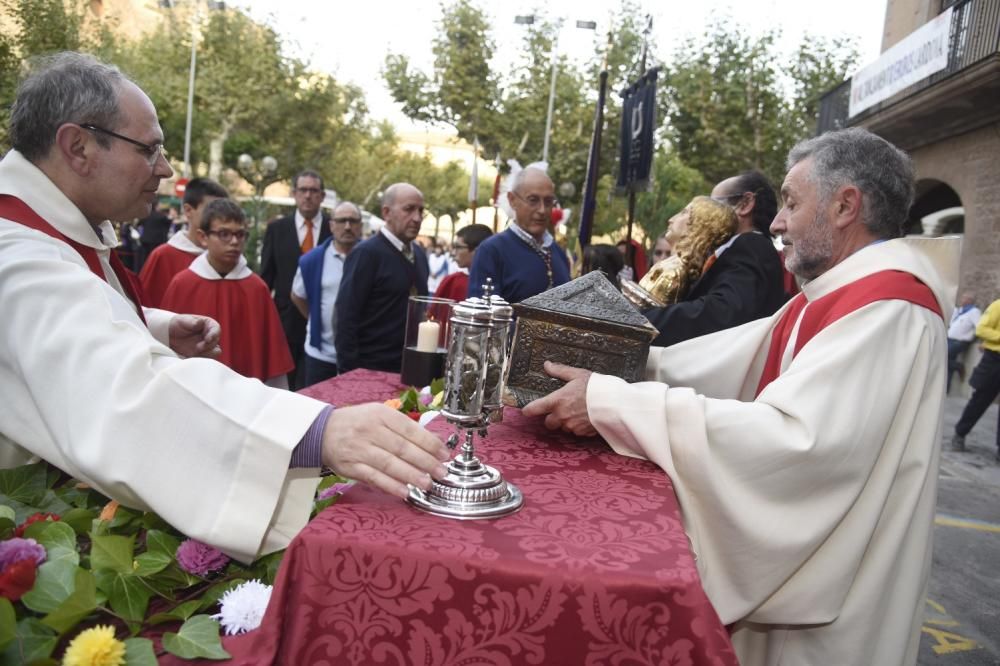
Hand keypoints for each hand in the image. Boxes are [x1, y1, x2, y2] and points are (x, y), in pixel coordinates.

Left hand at [168, 314, 221, 358]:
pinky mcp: (202, 354)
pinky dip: (201, 358)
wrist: (169, 335)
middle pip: (215, 342)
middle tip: (197, 347)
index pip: (216, 329)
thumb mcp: (183, 320)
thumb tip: (200, 323)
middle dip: (208, 346)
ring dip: (206, 353)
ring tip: (195, 351)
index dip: (214, 334)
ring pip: (215, 352)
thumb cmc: (177, 324)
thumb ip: (193, 322)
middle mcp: (210, 335)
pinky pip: (207, 359)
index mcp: (208, 325)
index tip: (207, 339)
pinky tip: (192, 355)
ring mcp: (207, 346)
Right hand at [321, 403, 450, 497]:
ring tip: (427, 484)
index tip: (444, 453)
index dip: (430, 443)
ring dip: (411, 476)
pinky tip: (405, 492)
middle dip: (425, 461)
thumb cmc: (357, 423)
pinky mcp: (351, 466)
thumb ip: (403, 427)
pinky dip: (390, 486)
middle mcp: (370, 430)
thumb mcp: (379, 415)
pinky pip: (374, 478)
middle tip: (441, 471)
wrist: (322, 431)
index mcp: (381, 414)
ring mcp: (359, 449)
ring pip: (390, 464)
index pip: (410, 429)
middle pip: (402, 448)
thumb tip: (433, 442)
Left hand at [521, 361, 595, 436]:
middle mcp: (561, 416)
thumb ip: (560, 371)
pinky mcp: (582, 433)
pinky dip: (577, 426)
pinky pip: (575, 432)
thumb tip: (547, 365)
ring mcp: (572, 426)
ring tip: (576, 412)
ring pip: (563, 427)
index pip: (534, 409)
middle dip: (551, 418)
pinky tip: (584, 417)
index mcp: (557, 401)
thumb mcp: (577, 374)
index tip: (527, 410)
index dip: (528, 410)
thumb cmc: (595, 387)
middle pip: (548, 423)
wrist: (613, 403)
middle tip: (560, 409)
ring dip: (565, 422)